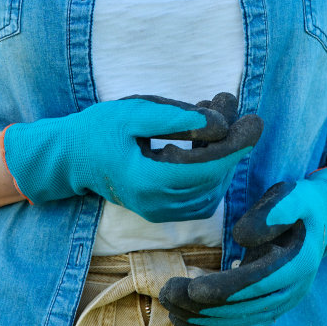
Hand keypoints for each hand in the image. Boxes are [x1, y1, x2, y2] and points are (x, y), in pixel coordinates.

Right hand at [2, 92, 262, 222]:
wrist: (71, 158)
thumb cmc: (99, 129)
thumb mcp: (135, 112)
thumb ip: (177, 118)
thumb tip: (219, 124)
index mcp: (146, 180)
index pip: (206, 168)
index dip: (236, 145)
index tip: (255, 121)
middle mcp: (155, 204)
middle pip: (212, 181)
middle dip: (233, 147)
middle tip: (242, 114)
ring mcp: (157, 213)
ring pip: (210, 192)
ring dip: (224, 160)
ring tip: (224, 122)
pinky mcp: (160, 212)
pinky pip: (199, 199)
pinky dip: (212, 174)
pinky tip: (208, 147)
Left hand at [159, 166, 326, 325]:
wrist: (322, 220)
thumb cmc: (301, 204)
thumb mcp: (293, 195)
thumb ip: (273, 211)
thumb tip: (242, 236)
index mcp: (297, 264)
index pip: (256, 283)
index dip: (224, 288)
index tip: (192, 288)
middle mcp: (291, 290)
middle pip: (243, 307)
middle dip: (202, 305)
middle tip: (167, 293)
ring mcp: (282, 302)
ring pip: (239, 321)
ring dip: (203, 319)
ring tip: (169, 308)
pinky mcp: (270, 305)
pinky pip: (241, 324)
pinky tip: (188, 320)